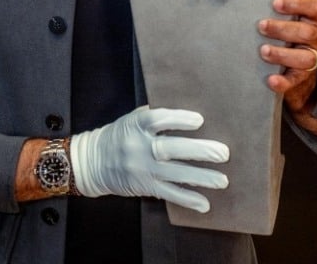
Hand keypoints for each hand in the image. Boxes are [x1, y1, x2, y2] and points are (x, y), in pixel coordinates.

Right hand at [70, 106, 228, 212]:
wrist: (93, 162)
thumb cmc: (120, 135)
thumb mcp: (132, 119)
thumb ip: (154, 117)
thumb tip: (187, 114)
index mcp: (136, 125)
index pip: (157, 120)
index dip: (178, 119)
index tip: (199, 120)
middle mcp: (138, 147)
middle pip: (169, 149)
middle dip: (198, 151)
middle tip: (223, 153)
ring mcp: (142, 169)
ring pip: (173, 174)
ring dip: (200, 178)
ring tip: (222, 180)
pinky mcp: (145, 187)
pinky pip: (168, 194)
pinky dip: (187, 199)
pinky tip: (205, 203)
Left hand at [258, 0, 316, 136]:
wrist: (298, 62)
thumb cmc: (286, 29)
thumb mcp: (287, 16)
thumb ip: (275, 8)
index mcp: (314, 18)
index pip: (314, 7)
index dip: (296, 4)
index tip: (276, 3)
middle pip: (308, 32)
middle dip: (283, 29)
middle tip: (262, 26)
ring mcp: (312, 57)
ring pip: (306, 58)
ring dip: (282, 54)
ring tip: (264, 51)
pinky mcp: (303, 77)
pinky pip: (295, 80)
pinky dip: (283, 81)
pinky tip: (271, 80)